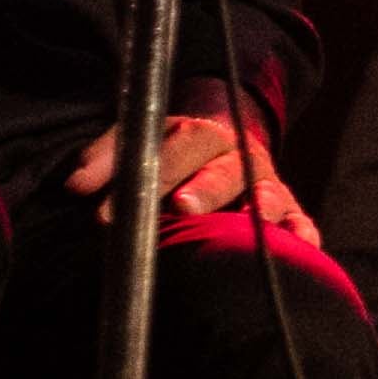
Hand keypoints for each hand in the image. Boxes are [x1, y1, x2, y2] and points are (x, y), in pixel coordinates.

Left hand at [65, 81, 318, 245]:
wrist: (229, 136)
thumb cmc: (174, 150)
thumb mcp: (139, 140)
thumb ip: (107, 159)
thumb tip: (75, 185)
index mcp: (201, 133)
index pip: (175, 149)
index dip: (146, 177)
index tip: (109, 214)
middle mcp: (239, 155)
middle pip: (223, 170)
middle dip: (203, 188)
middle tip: (182, 209)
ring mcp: (267, 182)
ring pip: (268, 192)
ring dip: (261, 205)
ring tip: (253, 218)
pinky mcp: (288, 208)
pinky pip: (300, 219)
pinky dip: (302, 231)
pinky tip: (300, 245)